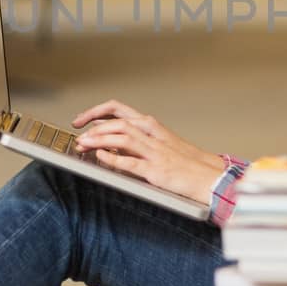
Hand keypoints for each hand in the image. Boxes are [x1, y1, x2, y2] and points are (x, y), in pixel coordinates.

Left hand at [72, 99, 224, 207]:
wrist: (209, 176)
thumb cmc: (184, 161)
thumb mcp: (158, 143)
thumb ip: (134, 139)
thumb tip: (106, 138)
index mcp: (151, 126)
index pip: (118, 109)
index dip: (95, 112)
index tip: (80, 120)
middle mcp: (152, 134)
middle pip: (117, 121)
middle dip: (93, 126)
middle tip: (78, 135)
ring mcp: (155, 152)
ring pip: (122, 138)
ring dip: (99, 139)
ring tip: (83, 144)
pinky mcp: (157, 170)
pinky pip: (131, 162)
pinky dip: (113, 158)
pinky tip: (101, 157)